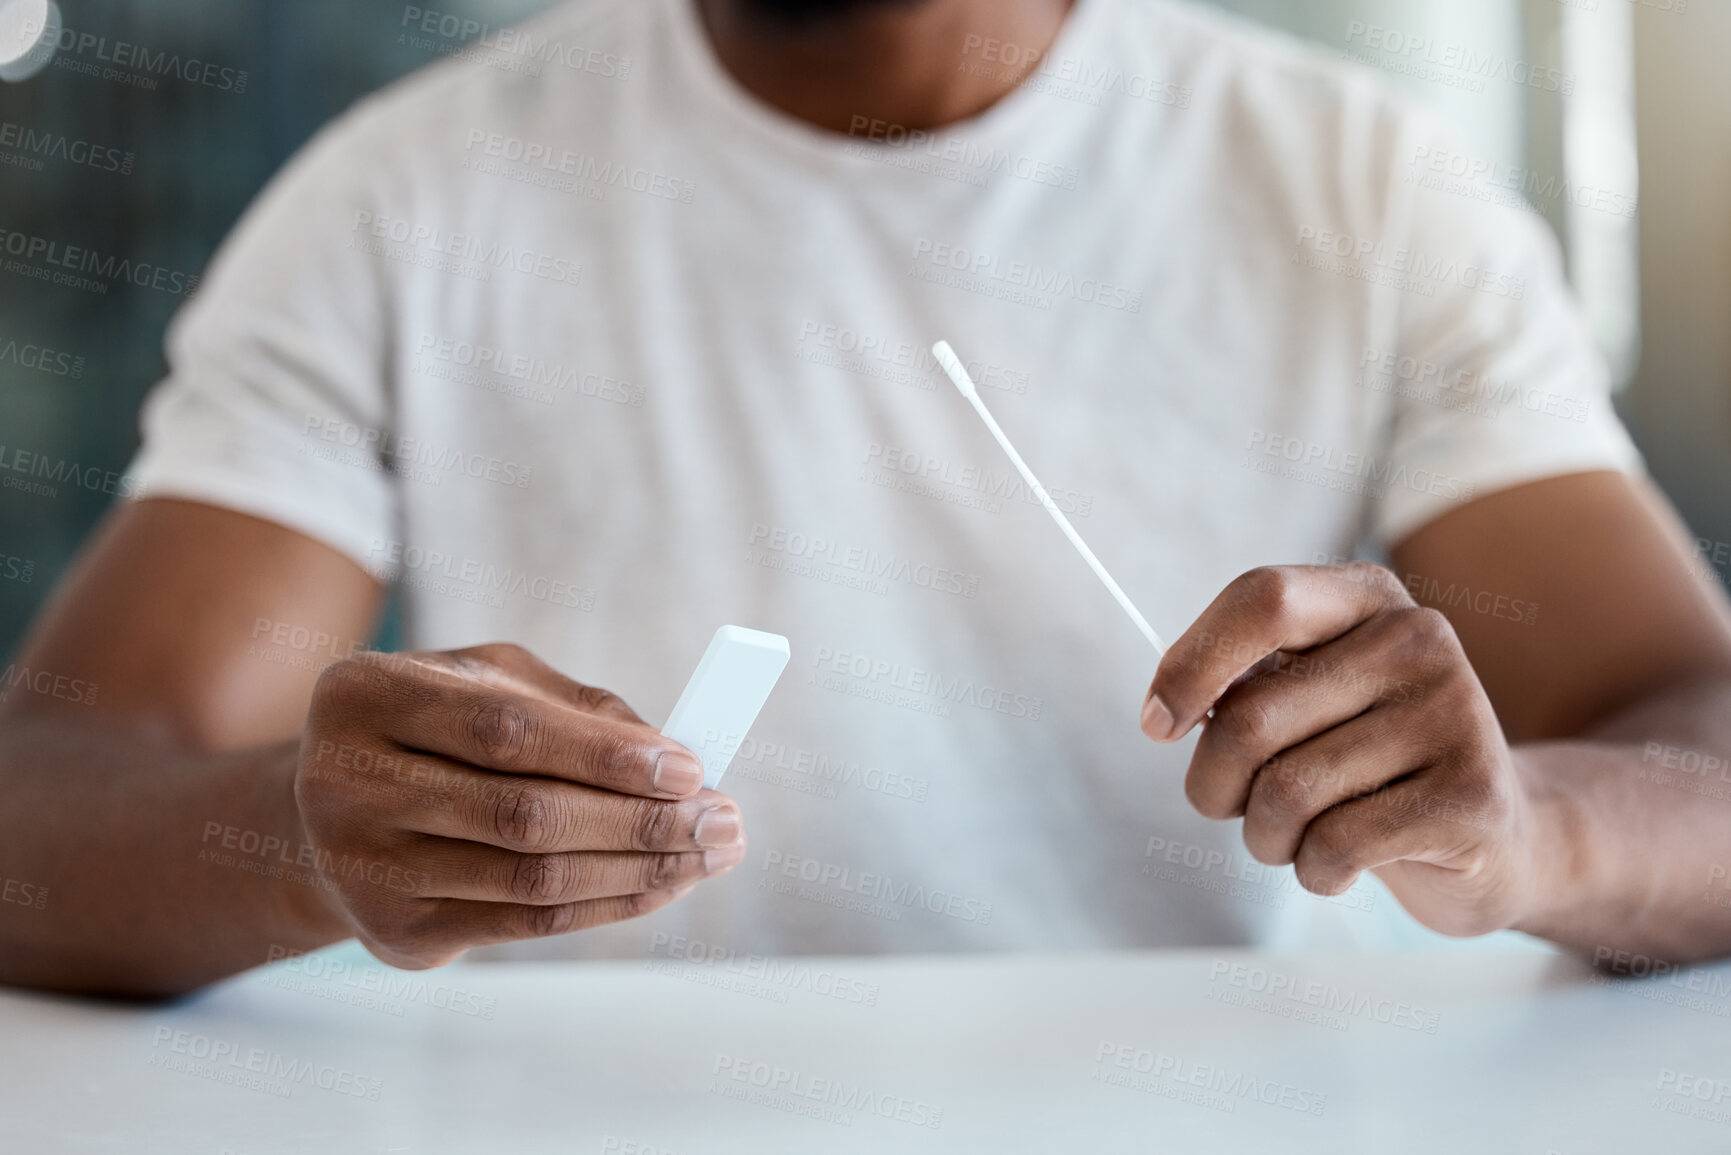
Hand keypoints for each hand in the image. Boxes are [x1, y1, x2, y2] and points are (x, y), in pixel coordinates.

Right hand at [293, 643, 743, 967]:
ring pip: (533, 880)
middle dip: (641, 821)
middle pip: (523, 814)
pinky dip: (607, 903)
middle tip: (726, 820)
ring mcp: (363, 867)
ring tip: (711, 852)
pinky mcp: (393, 932)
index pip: (505, 731)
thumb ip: (575, 708)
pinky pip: (525, 925)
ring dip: (641, 870)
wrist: (333, 814)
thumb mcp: (489, 681)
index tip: (691, 768)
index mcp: (365, 696)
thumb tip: (674, 753)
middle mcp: (344, 784)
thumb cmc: (435, 729)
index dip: (604, 754)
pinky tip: (663, 883)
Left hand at [1141, 563, 1539, 936]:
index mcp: (1367, 597)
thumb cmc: (1370, 764)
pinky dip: (1313, 871)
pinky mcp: (1470, 797)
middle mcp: (1419, 638)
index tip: (1159, 725)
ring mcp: (1454, 714)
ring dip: (1266, 836)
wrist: (1498, 837)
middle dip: (1214, 784)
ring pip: (1286, 791)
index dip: (1190, 665)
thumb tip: (1166, 709)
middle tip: (1231, 807)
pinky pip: (1334, 845)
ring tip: (1295, 837)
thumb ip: (1242, 686)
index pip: (1261, 599)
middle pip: (1251, 717)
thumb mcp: (1308, 701)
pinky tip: (1340, 865)